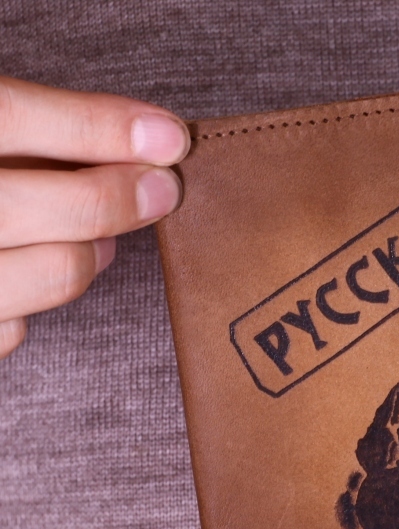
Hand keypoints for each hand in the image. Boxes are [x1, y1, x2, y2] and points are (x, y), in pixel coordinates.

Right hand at [0, 75, 188, 358]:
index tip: (170, 135)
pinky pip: (14, 329)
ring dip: (95, 252)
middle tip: (164, 188)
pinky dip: (36, 302)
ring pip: (56, 272)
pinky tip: (31, 269)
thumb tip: (131, 144)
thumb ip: (18, 134)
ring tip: (104, 234)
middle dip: (124, 197)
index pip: (10, 117)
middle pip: (58, 208)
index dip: (101, 126)